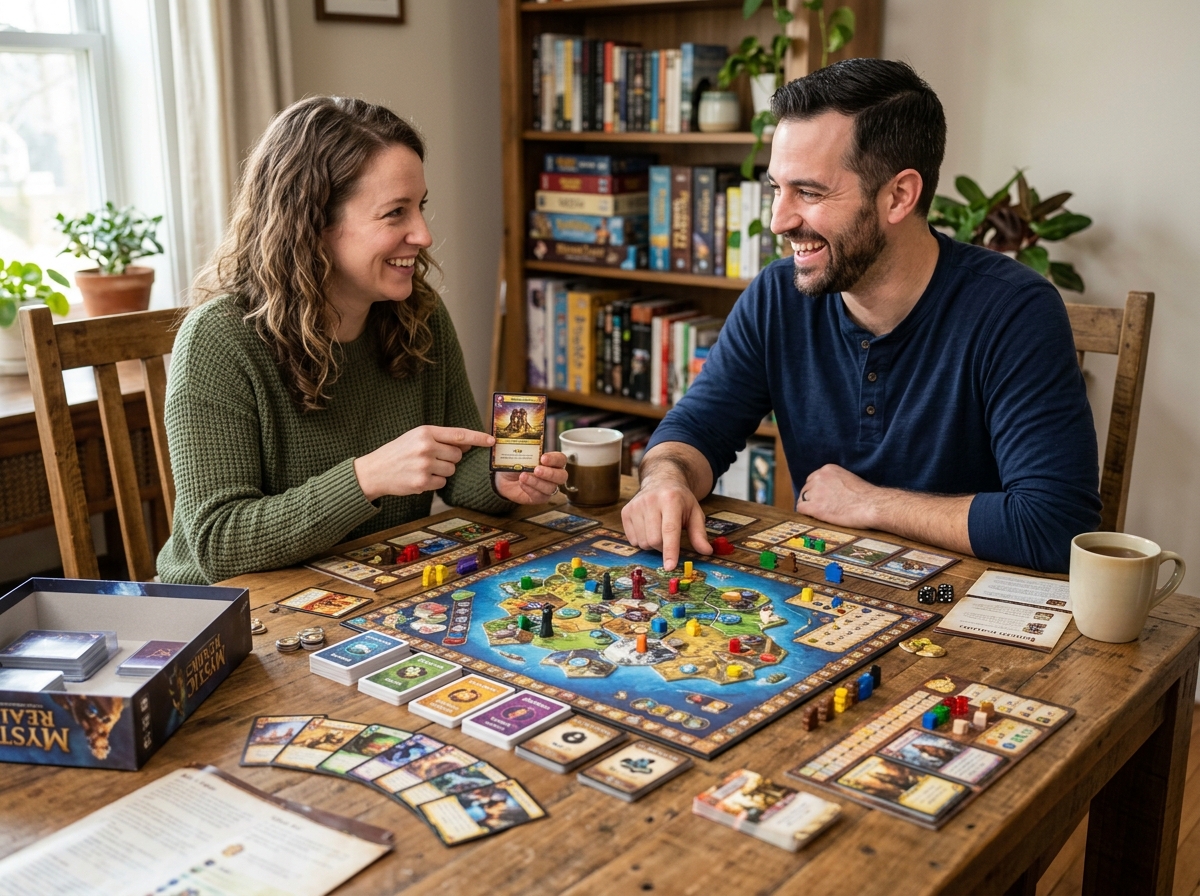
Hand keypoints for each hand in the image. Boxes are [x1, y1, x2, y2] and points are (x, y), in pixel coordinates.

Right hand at [354, 426, 494, 500]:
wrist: (374, 471)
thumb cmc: (398, 452)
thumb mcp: (416, 438)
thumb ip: (441, 439)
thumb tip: (466, 446)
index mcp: (425, 432)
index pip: (459, 435)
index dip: (478, 438)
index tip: (491, 441)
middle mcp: (426, 447)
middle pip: (457, 456)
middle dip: (448, 459)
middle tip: (430, 459)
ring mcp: (424, 465)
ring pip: (451, 471)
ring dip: (441, 472)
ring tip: (422, 468)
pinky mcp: (422, 482)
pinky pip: (442, 483)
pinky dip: (434, 483)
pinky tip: (418, 478)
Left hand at [494, 452, 568, 503]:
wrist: (503, 478)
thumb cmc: (515, 464)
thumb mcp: (520, 455)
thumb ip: (526, 451)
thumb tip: (525, 445)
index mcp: (551, 461)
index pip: (561, 459)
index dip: (555, 459)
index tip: (543, 458)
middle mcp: (553, 475)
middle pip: (562, 476)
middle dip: (550, 473)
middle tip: (537, 470)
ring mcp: (547, 488)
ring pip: (551, 488)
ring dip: (537, 482)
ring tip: (523, 476)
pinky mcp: (539, 498)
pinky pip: (540, 496)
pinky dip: (530, 489)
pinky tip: (522, 483)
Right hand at [622, 470, 711, 570]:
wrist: (661, 480)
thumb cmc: (680, 500)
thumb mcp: (695, 512)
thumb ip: (699, 533)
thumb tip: (706, 552)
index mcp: (671, 499)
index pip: (669, 530)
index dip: (670, 550)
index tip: (670, 566)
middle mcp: (650, 501)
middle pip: (654, 540)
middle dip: (664, 547)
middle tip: (670, 538)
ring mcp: (635, 506)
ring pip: (643, 542)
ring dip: (653, 544)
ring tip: (659, 530)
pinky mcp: (625, 511)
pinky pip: (632, 540)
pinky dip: (642, 540)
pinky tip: (648, 528)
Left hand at [796, 464, 882, 528]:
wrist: (871, 505)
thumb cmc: (866, 496)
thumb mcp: (848, 479)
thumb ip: (835, 482)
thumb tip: (829, 492)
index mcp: (827, 469)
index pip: (813, 479)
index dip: (817, 491)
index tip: (824, 499)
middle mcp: (818, 477)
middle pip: (806, 489)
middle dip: (813, 499)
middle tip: (824, 508)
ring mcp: (815, 491)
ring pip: (803, 499)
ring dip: (810, 507)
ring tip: (823, 514)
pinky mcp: (814, 506)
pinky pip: (801, 509)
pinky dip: (807, 514)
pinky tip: (817, 518)